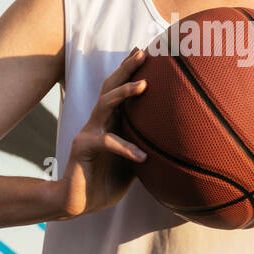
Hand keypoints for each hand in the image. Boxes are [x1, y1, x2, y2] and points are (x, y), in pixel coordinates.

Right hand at [55, 47, 147, 217]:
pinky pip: (107, 143)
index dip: (129, 70)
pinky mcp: (82, 148)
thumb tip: (175, 141)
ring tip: (143, 85)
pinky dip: (126, 148)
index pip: (118, 89)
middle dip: (126, 69)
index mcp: (109, 123)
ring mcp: (88, 132)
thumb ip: (145, 147)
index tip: (145, 51)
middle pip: (110, 87)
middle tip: (142, 52)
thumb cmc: (106, 182)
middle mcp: (98, 122)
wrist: (78, 203)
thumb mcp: (133, 162)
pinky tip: (142, 157)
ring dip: (124, 92)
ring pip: (105, 104)